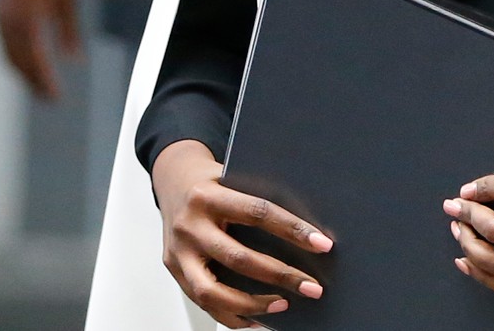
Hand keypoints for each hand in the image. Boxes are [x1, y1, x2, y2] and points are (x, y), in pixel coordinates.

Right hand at [0, 0, 82, 99]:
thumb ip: (70, 30)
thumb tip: (75, 59)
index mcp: (28, 18)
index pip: (36, 58)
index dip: (44, 79)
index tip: (55, 95)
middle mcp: (10, 22)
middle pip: (20, 62)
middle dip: (34, 83)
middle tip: (49, 99)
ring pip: (9, 57)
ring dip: (22, 75)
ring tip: (38, 90)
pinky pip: (4, 47)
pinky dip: (14, 62)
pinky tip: (26, 71)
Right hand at [152, 140, 332, 327]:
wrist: (171, 179)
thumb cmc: (212, 180)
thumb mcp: (233, 176)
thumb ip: (258, 199)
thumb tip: (305, 230)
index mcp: (208, 196)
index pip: (257, 212)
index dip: (292, 230)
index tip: (322, 244)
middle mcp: (189, 225)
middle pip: (238, 258)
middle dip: (280, 276)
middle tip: (312, 288)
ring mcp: (178, 251)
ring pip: (212, 291)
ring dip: (252, 304)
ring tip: (283, 306)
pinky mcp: (174, 268)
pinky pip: (201, 301)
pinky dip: (230, 314)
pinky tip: (255, 318)